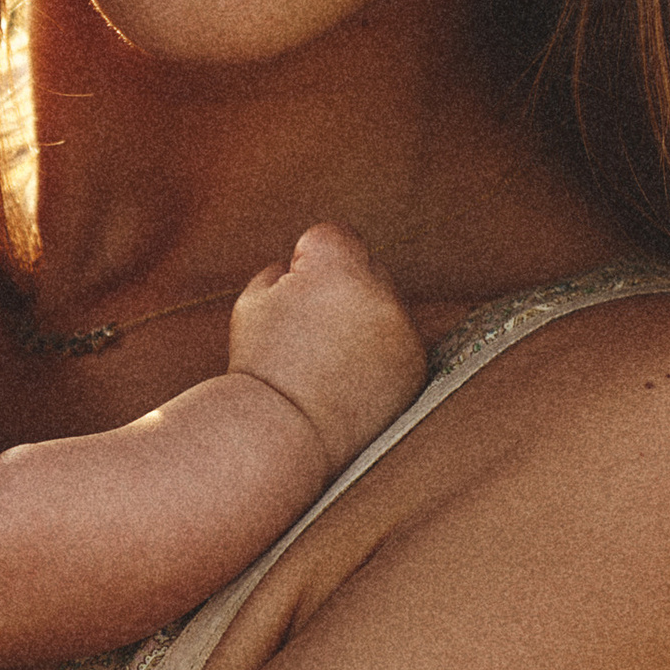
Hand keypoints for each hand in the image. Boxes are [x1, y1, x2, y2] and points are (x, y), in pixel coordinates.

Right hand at [228, 223, 427, 472]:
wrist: (286, 434)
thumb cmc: (262, 366)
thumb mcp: (253, 303)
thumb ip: (283, 270)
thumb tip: (307, 266)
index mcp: (336, 267)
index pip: (332, 235)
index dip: (306, 261)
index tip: (293, 295)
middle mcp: (380, 290)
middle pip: (365, 266)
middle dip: (340, 288)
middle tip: (308, 332)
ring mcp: (403, 329)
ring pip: (384, 306)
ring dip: (362, 321)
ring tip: (326, 361)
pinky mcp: (417, 363)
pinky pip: (397, 342)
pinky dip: (379, 355)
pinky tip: (348, 380)